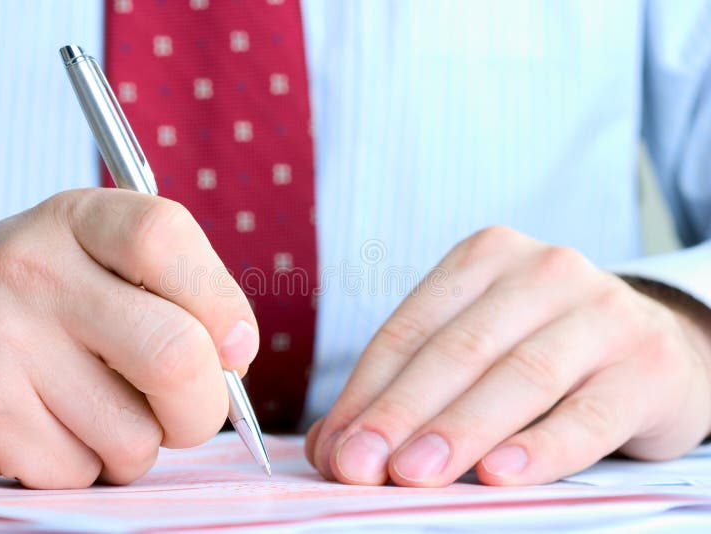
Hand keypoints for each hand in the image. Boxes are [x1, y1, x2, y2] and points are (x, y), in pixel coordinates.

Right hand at [0, 189, 258, 488]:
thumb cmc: (20, 305)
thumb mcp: (84, 263)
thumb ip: (164, 294)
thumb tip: (235, 358)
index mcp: (74, 220)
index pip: (166, 238)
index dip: (222, 303)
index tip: (235, 347)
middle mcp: (34, 270)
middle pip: (176, 354)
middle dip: (203, 408)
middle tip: (185, 412)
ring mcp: (1, 342)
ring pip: (134, 434)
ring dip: (132, 445)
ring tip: (88, 412)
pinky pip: (81, 470)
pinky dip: (81, 467)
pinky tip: (43, 431)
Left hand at [305, 226, 710, 486]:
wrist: (653, 345)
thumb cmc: (545, 347)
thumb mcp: (476, 347)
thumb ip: (407, 386)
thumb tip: (332, 446)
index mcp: (486, 257)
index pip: (410, 329)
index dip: (366, 391)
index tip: (335, 447)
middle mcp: (544, 271)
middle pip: (457, 350)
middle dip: (400, 414)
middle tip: (358, 467)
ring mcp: (601, 313)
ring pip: (518, 376)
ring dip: (459, 431)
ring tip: (413, 476)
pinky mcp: (646, 366)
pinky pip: (587, 413)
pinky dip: (541, 448)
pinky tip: (500, 474)